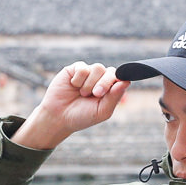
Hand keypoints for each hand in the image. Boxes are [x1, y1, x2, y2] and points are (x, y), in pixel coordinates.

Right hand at [12, 62, 129, 149]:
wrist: (59, 117)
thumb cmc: (82, 116)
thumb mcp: (102, 111)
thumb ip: (115, 97)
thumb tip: (127, 82)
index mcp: (110, 89)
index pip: (121, 78)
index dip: (119, 80)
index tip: (113, 89)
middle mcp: (101, 79)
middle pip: (111, 71)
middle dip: (105, 83)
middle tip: (96, 94)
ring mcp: (88, 73)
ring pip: (98, 68)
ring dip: (90, 83)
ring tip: (82, 93)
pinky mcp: (75, 69)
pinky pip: (83, 67)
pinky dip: (79, 79)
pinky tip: (74, 86)